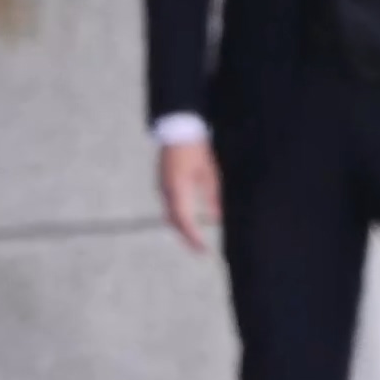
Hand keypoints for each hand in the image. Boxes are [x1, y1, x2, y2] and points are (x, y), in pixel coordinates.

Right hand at [158, 139, 219, 254]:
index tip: (203, 250)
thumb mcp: (209, 174)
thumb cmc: (196, 148)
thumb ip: (212, 197)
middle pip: (174, 222)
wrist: (178, 128)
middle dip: (186, 237)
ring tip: (195, 239)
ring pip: (170, 215)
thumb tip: (216, 218)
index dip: (193, 238)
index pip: (184, 222)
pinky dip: (178, 217)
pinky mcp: (163, 183)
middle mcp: (166, 191)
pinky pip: (169, 206)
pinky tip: (188, 220)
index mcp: (178, 190)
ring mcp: (162, 187)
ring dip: (181, 228)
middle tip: (200, 250)